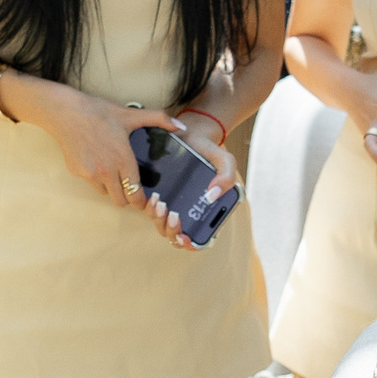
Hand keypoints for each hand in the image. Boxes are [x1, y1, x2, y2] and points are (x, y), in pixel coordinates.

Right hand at [5, 76, 190, 214]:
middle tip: (130, 186)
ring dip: (111, 187)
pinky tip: (96, 161)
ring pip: (106, 194)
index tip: (143, 197)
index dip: (141, 200)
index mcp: (123, 159)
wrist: (66, 112)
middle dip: (127, 197)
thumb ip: (159, 119)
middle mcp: (107, 171)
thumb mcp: (131, 114)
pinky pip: (91, 184)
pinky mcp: (78, 173)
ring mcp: (90, 174)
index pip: (135, 194)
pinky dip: (96, 178)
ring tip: (112, 170)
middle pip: (121, 201)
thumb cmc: (99, 112)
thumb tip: (181, 127)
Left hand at [149, 121, 239, 250]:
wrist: (188, 133)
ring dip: (159, 219)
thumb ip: (226, 178)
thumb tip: (211, 197)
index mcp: (204, 210)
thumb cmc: (208, 150)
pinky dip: (150, 208)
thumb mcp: (224, 160)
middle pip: (175, 234)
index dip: (191, 244)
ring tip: (160, 203)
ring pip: (161, 224)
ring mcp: (170, 204)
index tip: (184, 237)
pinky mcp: (156, 194)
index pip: (198, 238)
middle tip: (172, 214)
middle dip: (171, 229)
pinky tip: (153, 197)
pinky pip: (150, 209)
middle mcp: (186, 211)